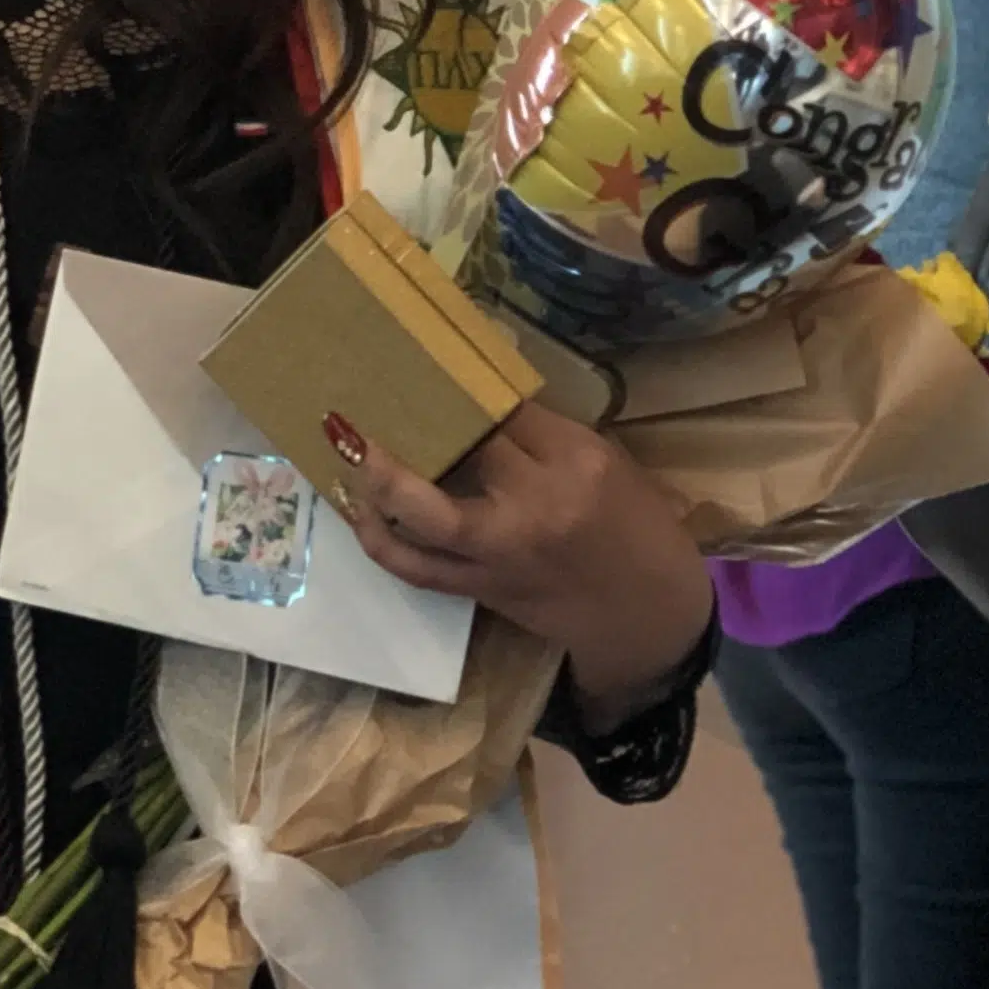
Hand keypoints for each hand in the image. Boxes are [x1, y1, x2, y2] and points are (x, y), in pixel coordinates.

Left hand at [329, 400, 712, 729]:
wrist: (647, 615)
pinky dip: (382, 539)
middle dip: (412, 426)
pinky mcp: (482, 590)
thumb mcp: (608, 464)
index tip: (423, 373)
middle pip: (459, 454)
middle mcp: (536, 506)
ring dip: (374, 486)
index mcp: (576, 462)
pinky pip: (418, 568)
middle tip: (359, 409)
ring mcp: (502, 552)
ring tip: (341, 451)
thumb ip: (544, 435)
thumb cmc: (636, 528)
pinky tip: (360, 512)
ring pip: (423, 519)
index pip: (503, 414)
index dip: (458, 393)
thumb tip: (477, 401)